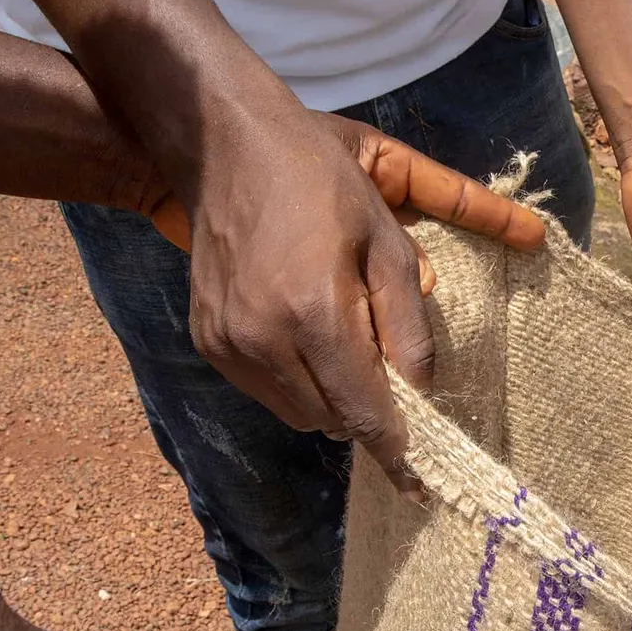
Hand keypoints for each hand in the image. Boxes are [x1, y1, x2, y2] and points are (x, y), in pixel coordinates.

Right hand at [145, 110, 545, 493]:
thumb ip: (409, 322)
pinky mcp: (208, 340)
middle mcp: (264, 341)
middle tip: (392, 379)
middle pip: (333, 421)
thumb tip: (423, 389)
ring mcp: (228, 344)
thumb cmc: (319, 183)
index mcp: (315, 315)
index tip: (419, 482)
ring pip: (299, 414)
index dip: (396, 450)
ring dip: (333, 400)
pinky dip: (297, 383)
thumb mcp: (386, 241)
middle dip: (370, 414)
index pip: (365, 411)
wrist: (222, 148)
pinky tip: (308, 337)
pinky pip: (267, 392)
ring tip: (348, 346)